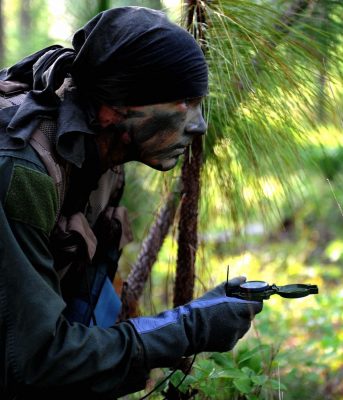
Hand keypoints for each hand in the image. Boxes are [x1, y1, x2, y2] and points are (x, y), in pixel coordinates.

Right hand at [129, 277, 262, 368]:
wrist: (188, 329)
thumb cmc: (202, 307)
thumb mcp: (217, 292)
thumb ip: (233, 284)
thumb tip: (244, 277)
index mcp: (240, 309)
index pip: (258, 305)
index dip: (254, 300)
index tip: (247, 298)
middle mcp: (241, 324)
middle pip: (250, 316)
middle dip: (243, 311)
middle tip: (231, 306)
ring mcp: (236, 336)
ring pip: (243, 327)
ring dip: (237, 321)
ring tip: (222, 316)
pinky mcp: (229, 345)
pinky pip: (234, 336)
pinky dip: (229, 331)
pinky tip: (217, 327)